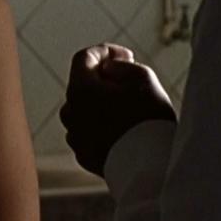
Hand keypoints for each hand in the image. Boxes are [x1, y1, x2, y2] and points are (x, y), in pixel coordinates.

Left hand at [60, 43, 175, 176]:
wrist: (150, 169)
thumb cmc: (149, 119)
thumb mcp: (143, 78)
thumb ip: (120, 65)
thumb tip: (107, 69)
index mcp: (80, 90)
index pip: (83, 58)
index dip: (105, 51)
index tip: (127, 56)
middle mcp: (70, 112)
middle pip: (83, 85)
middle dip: (105, 80)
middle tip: (133, 83)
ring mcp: (75, 137)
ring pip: (85, 110)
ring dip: (102, 104)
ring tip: (131, 110)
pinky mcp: (84, 156)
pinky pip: (90, 132)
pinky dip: (103, 127)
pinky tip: (126, 131)